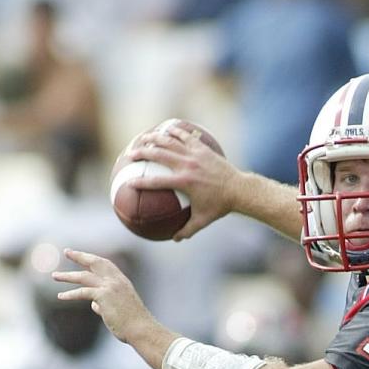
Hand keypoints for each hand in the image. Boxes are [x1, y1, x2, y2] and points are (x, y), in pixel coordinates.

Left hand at [54, 251, 153, 344]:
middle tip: (66, 252)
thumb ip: (105, 304)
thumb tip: (93, 306)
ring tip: (54, 275)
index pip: (105, 264)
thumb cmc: (132, 323)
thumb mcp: (119, 309)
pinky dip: (70, 294)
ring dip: (67, 276)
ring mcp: (110, 287)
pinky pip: (82, 292)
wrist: (141, 329)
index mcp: (122, 281)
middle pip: (94, 262)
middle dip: (79, 256)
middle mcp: (116, 280)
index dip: (91, 258)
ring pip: (84, 276)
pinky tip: (60, 296)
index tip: (81, 255)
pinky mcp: (103, 296)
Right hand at [113, 119, 236, 240]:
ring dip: (154, 138)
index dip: (141, 182)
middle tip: (130, 155)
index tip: (128, 183)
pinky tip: (165, 129)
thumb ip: (187, 230)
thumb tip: (174, 239)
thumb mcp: (203, 220)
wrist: (239, 189)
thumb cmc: (220, 206)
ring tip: (143, 138)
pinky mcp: (202, 149)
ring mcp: (195, 155)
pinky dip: (174, 131)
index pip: (157, 181)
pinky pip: (185, 136)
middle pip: (159, 155)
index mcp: (185, 182)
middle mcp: (188, 166)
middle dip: (142, 153)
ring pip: (170, 141)